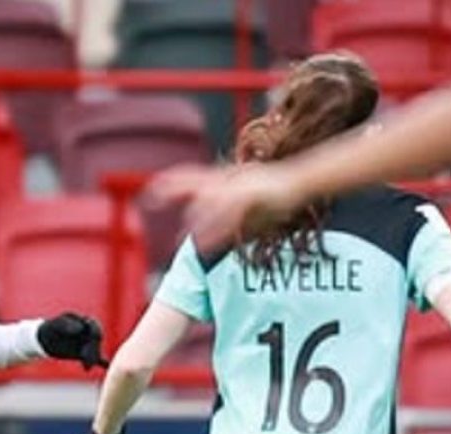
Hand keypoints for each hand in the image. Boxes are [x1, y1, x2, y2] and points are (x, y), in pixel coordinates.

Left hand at [37, 313, 108, 369]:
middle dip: (93, 348)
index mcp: (85, 322)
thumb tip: (80, 329)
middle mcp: (89, 333)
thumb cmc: (52, 328)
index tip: (95, 337)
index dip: (94, 332)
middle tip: (86, 356)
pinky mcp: (84, 354)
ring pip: (95, 351)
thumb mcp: (58, 324)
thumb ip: (68, 325)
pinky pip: (96, 359)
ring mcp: (88, 344)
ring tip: (87, 367)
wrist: (46, 339)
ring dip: (92, 358)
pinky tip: (107, 368)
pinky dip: (102, 363)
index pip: (94, 326)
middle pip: (96, 340)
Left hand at [146, 163, 304, 253]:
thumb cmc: (275, 192)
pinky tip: (207, 240)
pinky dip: (217, 228)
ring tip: (184, 238)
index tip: (150, 189)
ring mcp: (238, 186)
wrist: (301, 180)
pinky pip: (229, 213)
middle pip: (192, 181)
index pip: (191, 175)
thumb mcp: (247, 202)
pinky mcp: (251, 195)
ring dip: (196, 220)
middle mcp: (227, 179)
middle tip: (149, 198)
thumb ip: (228, 214)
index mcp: (224, 179)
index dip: (170, 181)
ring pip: (209, 201)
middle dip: (170, 189)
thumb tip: (217, 229)